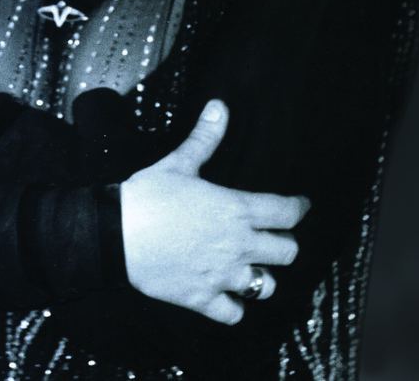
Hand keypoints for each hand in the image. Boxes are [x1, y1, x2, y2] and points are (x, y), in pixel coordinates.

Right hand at [120, 100, 309, 324]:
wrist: (116, 235)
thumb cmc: (148, 195)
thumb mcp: (178, 163)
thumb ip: (204, 138)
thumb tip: (219, 106)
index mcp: (235, 209)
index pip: (285, 212)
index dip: (299, 208)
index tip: (302, 205)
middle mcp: (237, 245)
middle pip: (287, 252)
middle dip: (285, 243)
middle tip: (276, 236)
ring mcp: (222, 275)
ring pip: (267, 285)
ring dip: (263, 276)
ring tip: (254, 267)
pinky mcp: (202, 299)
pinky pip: (234, 313)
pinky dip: (236, 307)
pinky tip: (230, 297)